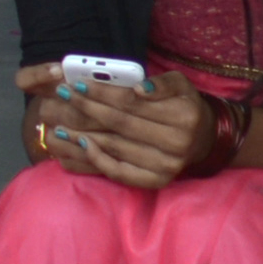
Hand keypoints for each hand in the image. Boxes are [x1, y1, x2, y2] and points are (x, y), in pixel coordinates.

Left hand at [21, 60, 215, 191]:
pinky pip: (121, 171)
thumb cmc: (184, 106)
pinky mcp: (157, 181)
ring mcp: (166, 165)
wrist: (203, 139)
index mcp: (183, 115)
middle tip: (62, 97)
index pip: (131, 103)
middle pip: (120, 123)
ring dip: (84, 134)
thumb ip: (161, 83)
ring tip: (59, 122)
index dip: (101, 93)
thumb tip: (138, 89)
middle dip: (86, 108)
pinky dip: (98, 159)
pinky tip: (81, 145)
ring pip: (116, 147)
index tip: (77, 84)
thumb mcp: (180, 84)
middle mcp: (176, 142)